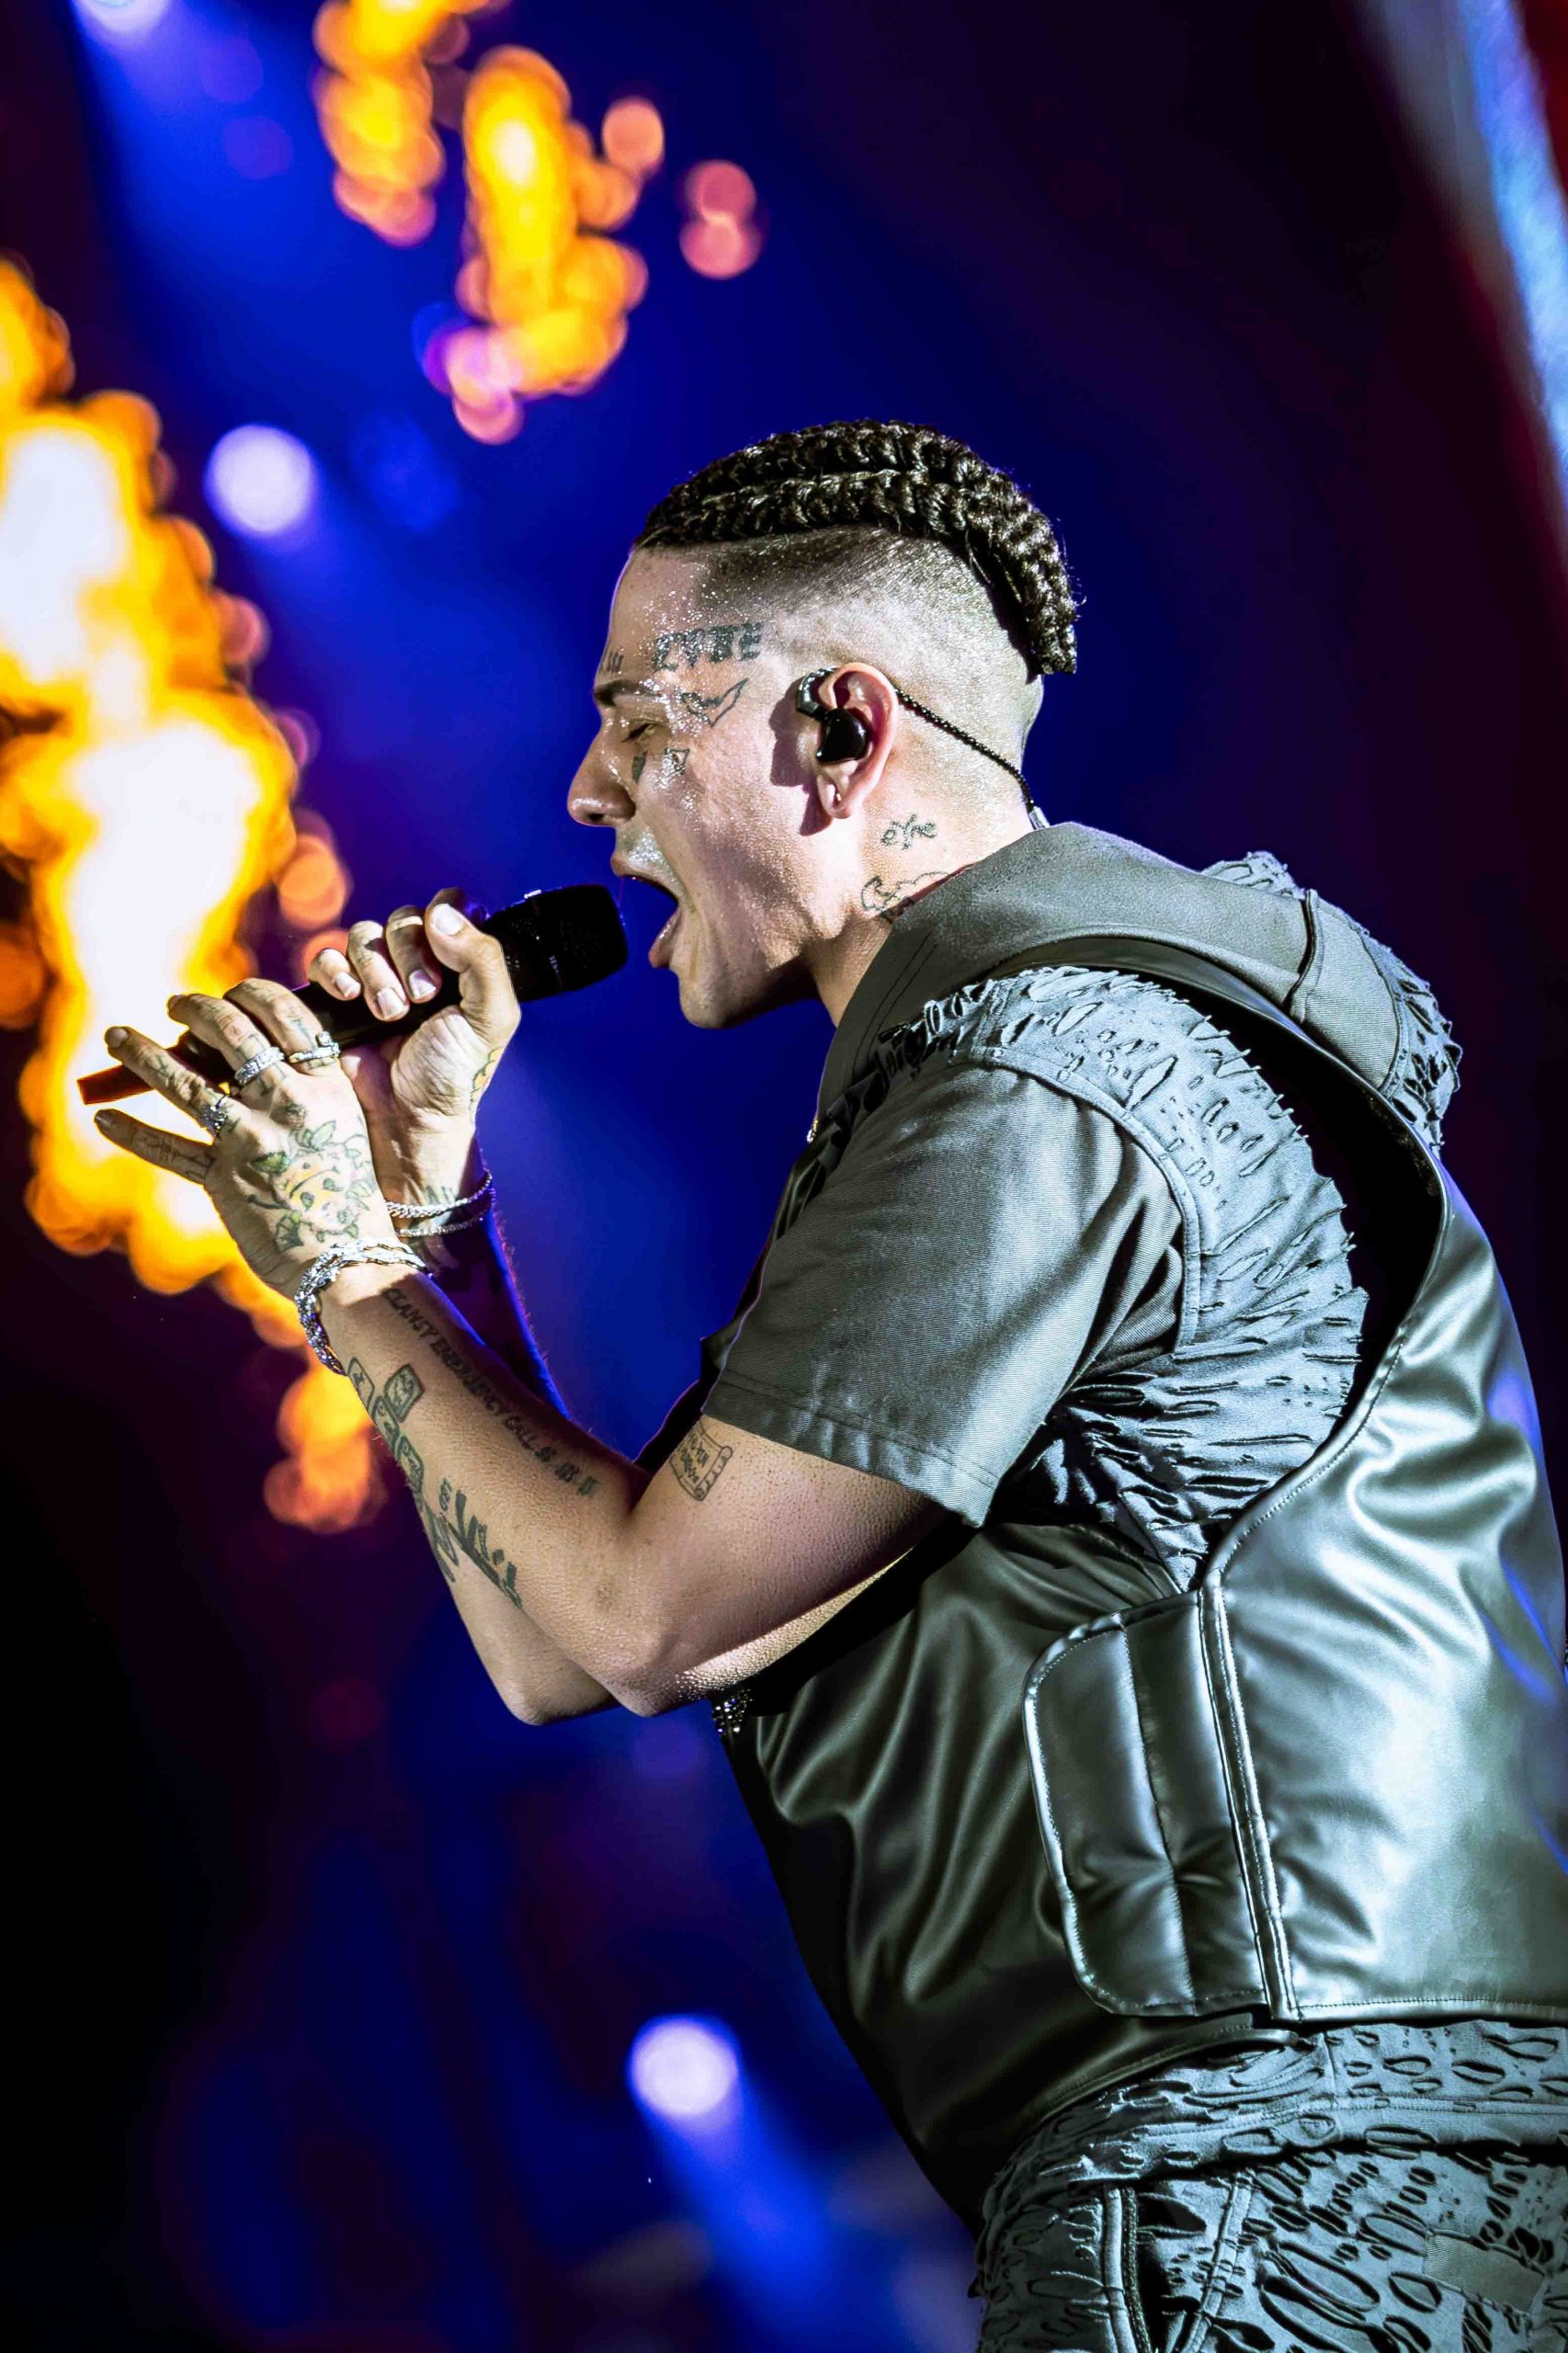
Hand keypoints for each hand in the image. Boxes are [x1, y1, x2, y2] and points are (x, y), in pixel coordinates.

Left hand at [93, 980, 398, 1297]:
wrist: (349, 1256)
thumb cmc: (349, 1194)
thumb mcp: (344, 1127)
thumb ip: (309, 1090)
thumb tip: (250, 1056)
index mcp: (324, 1085)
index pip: (282, 1015)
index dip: (247, 994)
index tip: (225, 995)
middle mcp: (288, 1103)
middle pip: (230, 1033)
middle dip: (194, 1009)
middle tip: (174, 1005)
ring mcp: (252, 1139)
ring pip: (185, 1083)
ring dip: (142, 1055)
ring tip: (115, 1037)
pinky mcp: (225, 1178)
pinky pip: (169, 1150)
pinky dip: (132, 1133)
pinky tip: (103, 1118)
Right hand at [309, 889, 519, 1208]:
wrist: (408, 1117)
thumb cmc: (454, 1073)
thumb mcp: (489, 1018)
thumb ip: (483, 960)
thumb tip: (442, 914)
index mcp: (458, 962)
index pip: (448, 907)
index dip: (443, 920)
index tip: (447, 955)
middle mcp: (416, 962)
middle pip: (403, 918)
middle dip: (409, 955)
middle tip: (420, 998)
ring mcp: (375, 977)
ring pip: (363, 935)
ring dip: (375, 969)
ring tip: (389, 1012)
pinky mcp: (336, 995)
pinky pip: (325, 957)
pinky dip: (334, 970)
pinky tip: (349, 998)